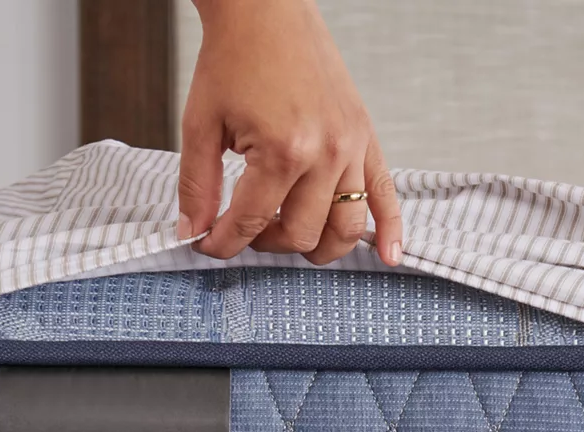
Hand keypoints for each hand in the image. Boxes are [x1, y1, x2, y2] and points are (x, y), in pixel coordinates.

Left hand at [179, 0, 402, 266]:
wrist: (266, 9)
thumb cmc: (235, 57)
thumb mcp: (200, 124)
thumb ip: (197, 185)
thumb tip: (193, 232)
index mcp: (283, 150)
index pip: (251, 222)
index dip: (223, 243)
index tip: (208, 245)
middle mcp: (325, 153)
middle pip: (301, 234)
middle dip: (265, 244)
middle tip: (244, 229)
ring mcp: (352, 147)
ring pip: (345, 228)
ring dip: (318, 248)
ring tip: (291, 239)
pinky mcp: (366, 138)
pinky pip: (386, 195)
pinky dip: (390, 230)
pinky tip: (389, 256)